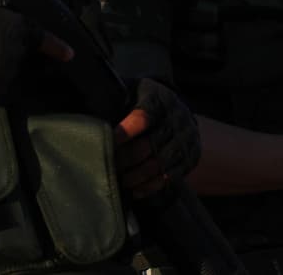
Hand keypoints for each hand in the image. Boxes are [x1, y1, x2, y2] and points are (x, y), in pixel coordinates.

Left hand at [113, 79, 201, 197]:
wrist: (177, 109)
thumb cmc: (142, 101)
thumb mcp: (131, 91)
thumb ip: (114, 101)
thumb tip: (90, 120)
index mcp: (159, 99)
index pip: (142, 118)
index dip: (124, 133)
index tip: (107, 144)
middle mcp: (177, 118)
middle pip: (149, 145)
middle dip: (125, 159)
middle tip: (108, 166)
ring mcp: (186, 139)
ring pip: (159, 164)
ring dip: (137, 176)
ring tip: (120, 181)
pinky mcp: (191, 157)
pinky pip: (170, 177)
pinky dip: (151, 186)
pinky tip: (135, 190)